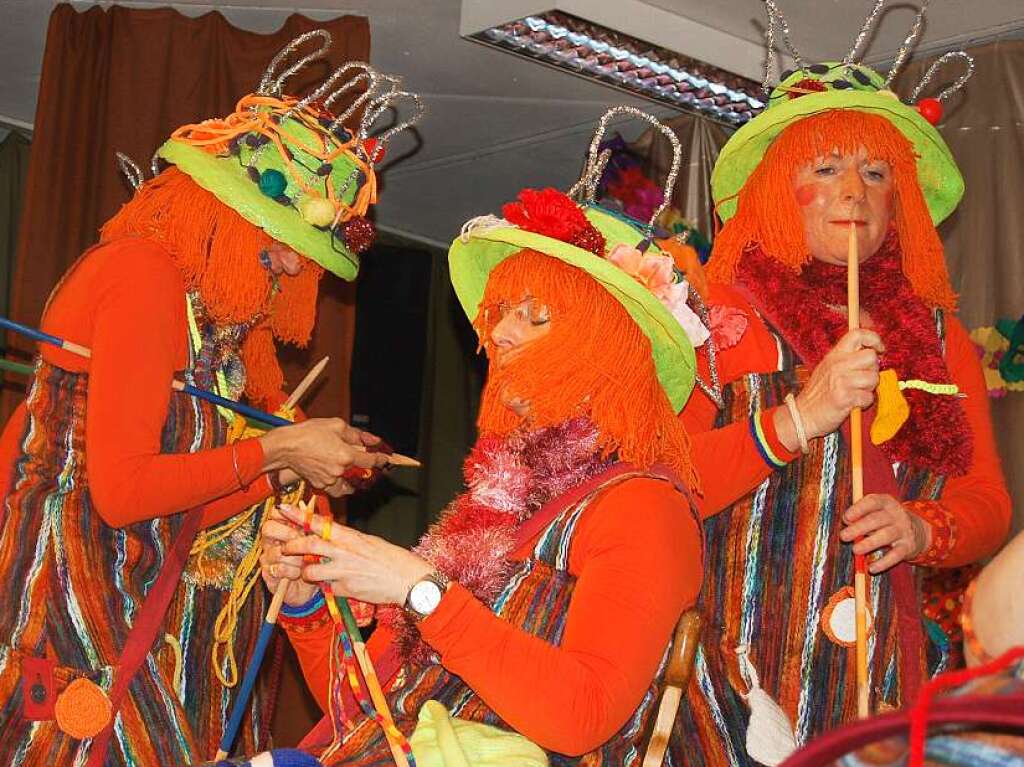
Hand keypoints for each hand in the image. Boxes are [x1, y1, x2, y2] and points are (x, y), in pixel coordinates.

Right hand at [258, 418, 387, 489]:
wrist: (285, 446)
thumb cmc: (308, 433)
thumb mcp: (336, 425)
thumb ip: (357, 434)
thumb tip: (373, 440)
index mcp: (346, 455)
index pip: (370, 461)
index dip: (380, 459)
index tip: (385, 459)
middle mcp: (339, 470)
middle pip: (359, 472)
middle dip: (361, 466)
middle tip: (360, 459)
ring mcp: (329, 479)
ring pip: (347, 484)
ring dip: (351, 479)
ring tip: (349, 472)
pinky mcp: (320, 484)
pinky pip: (335, 488)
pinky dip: (339, 485)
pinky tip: (336, 476)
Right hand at [259, 506, 318, 605]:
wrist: (311, 587)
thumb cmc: (314, 561)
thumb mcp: (316, 541)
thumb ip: (311, 525)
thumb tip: (309, 508)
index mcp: (281, 530)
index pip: (274, 514)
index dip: (285, 514)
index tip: (300, 521)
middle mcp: (270, 542)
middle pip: (268, 528)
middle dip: (288, 534)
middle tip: (303, 540)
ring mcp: (267, 558)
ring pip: (276, 551)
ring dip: (294, 557)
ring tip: (305, 562)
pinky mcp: (268, 575)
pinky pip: (278, 569)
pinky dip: (291, 572)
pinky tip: (298, 574)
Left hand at [278, 504, 433, 605]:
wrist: (408, 581)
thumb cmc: (391, 560)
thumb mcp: (369, 543)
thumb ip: (348, 540)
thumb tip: (332, 535)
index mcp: (351, 537)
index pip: (320, 523)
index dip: (299, 516)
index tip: (283, 509)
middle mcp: (345, 552)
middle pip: (309, 544)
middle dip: (290, 543)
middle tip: (281, 543)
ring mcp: (344, 572)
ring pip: (311, 570)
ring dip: (305, 571)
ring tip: (306, 571)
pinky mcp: (346, 589)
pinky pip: (327, 588)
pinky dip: (328, 586)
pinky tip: (337, 585)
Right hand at [794, 328, 884, 441]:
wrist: (802, 415)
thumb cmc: (818, 394)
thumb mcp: (827, 368)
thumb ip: (847, 359)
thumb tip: (873, 353)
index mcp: (834, 355)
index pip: (857, 334)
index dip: (874, 338)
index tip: (879, 348)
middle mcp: (837, 365)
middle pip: (871, 356)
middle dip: (873, 369)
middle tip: (863, 378)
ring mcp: (841, 381)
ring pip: (873, 378)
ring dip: (869, 388)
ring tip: (855, 392)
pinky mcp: (845, 398)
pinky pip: (868, 397)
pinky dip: (864, 403)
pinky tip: (852, 403)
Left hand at [839, 494, 931, 573]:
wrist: (918, 531)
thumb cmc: (887, 520)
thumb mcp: (877, 511)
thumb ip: (861, 514)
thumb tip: (846, 520)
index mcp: (886, 502)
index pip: (873, 502)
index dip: (858, 509)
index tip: (846, 518)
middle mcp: (896, 515)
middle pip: (876, 520)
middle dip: (859, 528)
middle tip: (844, 536)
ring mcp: (903, 531)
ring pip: (886, 536)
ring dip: (869, 543)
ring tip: (855, 550)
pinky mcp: (908, 547)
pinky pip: (895, 555)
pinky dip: (883, 563)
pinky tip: (871, 568)